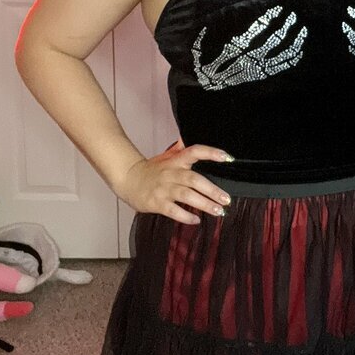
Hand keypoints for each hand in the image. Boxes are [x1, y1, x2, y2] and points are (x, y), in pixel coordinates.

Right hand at [115, 139, 231, 224]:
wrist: (127, 179)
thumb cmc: (151, 170)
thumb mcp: (167, 157)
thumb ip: (180, 148)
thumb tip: (188, 135)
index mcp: (175, 161)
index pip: (194, 151)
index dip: (211, 153)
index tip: (227, 157)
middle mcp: (171, 173)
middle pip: (194, 179)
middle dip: (212, 190)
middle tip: (226, 199)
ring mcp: (164, 189)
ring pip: (186, 195)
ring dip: (204, 204)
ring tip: (218, 211)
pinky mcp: (156, 203)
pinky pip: (173, 211)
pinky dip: (185, 216)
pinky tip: (196, 220)